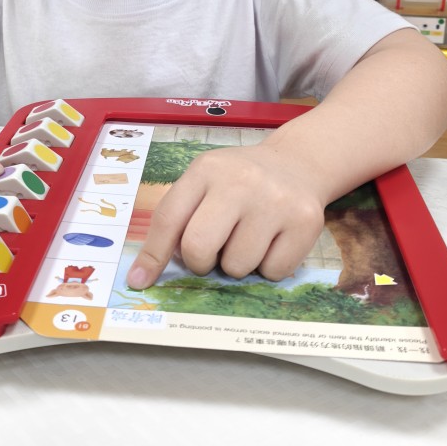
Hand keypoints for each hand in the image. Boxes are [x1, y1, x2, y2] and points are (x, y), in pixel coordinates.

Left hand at [125, 144, 325, 288]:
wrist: (298, 163)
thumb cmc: (238, 182)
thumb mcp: (203, 183)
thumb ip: (175, 220)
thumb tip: (142, 276)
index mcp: (207, 170)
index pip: (169, 219)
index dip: (152, 256)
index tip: (140, 282)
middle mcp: (241, 182)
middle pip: (200, 247)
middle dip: (200, 263)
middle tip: (212, 254)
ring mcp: (275, 201)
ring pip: (237, 266)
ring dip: (237, 264)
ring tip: (247, 238)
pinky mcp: (305, 222)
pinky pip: (273, 272)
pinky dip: (268, 267)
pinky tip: (272, 241)